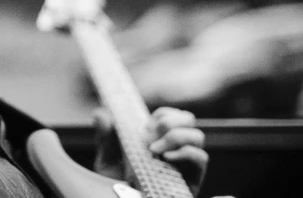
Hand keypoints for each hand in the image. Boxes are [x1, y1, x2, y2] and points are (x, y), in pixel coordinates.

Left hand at [92, 107, 207, 195]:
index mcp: (159, 141)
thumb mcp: (107, 163)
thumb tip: (101, 114)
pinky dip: (185, 152)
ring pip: (197, 136)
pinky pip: (201, 158)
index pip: (171, 116)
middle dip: (169, 121)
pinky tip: (166, 158)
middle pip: (189, 120)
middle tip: (150, 135)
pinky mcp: (193, 180)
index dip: (161, 114)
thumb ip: (105, 139)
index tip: (145, 126)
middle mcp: (176, 150)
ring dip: (175, 136)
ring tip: (155, 150)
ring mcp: (186, 164)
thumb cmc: (118, 189)